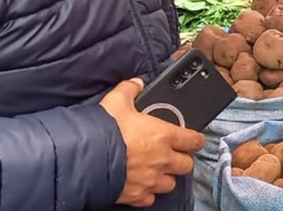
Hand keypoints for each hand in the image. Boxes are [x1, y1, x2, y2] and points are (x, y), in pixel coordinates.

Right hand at [100, 78, 204, 206]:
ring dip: (166, 177)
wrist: (86, 159)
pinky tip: (142, 185)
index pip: (192, 139)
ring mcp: (151, 180)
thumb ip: (129, 89)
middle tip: (174, 155)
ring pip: (171, 184)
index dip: (196, 139)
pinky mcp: (138, 195)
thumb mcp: (116, 100)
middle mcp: (162, 159)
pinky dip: (148, 193)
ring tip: (157, 171)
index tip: (195, 140)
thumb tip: (136, 83)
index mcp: (163, 135)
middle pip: (186, 165)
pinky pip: (151, 198)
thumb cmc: (104, 130)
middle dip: (182, 160)